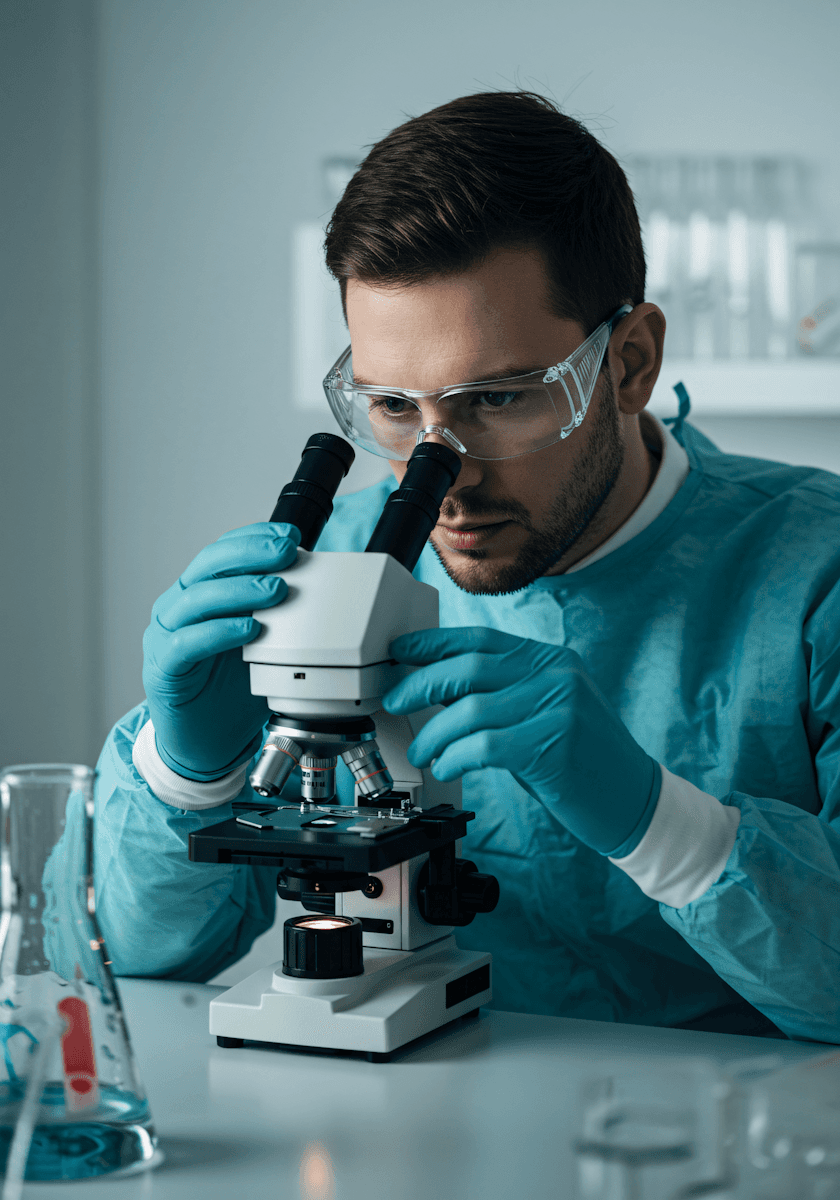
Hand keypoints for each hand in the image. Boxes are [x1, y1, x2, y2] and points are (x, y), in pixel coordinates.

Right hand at [142, 522, 299, 779]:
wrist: (206, 743)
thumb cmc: (232, 691)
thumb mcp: (263, 644)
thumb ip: (278, 615)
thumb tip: (319, 587)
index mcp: (201, 594)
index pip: (223, 552)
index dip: (254, 538)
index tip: (289, 535)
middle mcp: (178, 608)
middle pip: (208, 566)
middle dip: (249, 554)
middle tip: (285, 552)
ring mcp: (165, 637)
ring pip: (196, 600)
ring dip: (239, 590)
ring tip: (275, 590)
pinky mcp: (163, 669)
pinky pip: (187, 644)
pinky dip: (218, 632)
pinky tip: (248, 630)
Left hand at [382, 627, 660, 856]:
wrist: (635, 801)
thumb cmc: (584, 762)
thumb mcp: (545, 713)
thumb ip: (502, 695)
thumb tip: (437, 688)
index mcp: (552, 660)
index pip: (481, 639)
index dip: (434, 642)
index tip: (400, 650)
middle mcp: (556, 675)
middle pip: (469, 667)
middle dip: (421, 683)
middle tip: (395, 701)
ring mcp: (559, 708)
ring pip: (470, 710)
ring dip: (434, 732)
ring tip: (422, 750)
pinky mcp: (554, 746)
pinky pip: (484, 746)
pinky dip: (455, 756)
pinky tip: (447, 766)